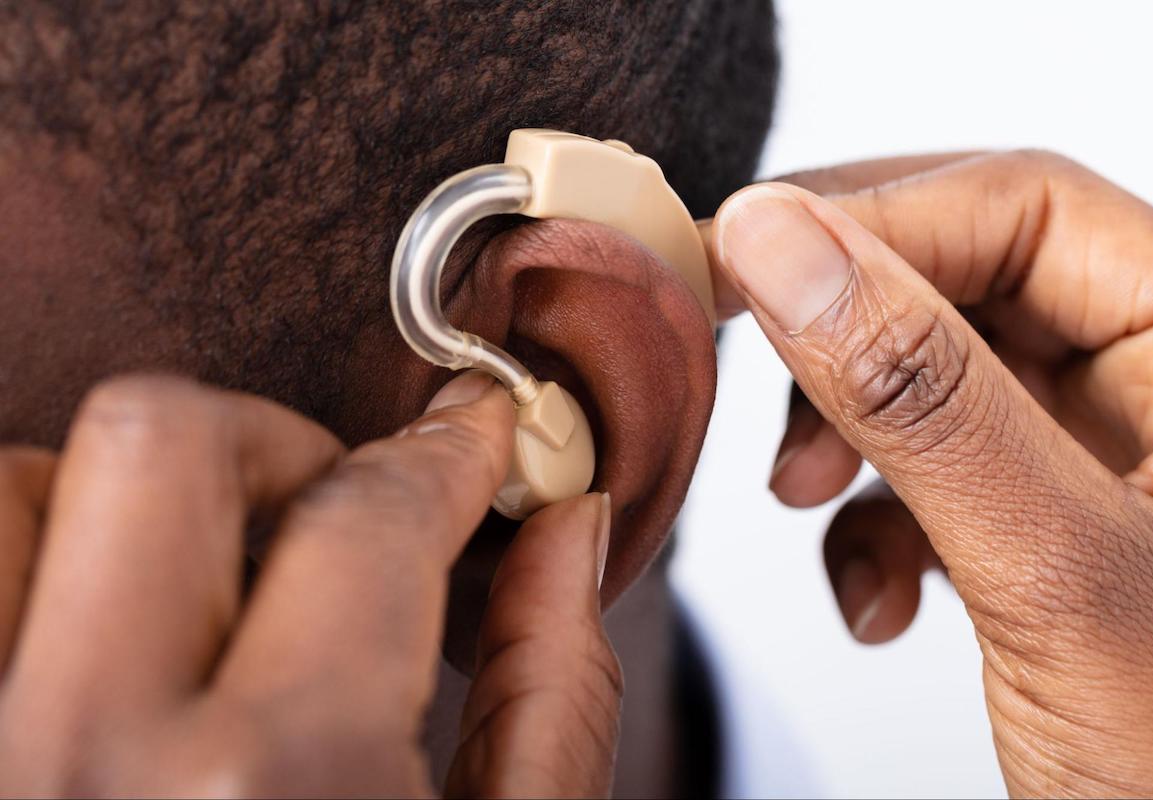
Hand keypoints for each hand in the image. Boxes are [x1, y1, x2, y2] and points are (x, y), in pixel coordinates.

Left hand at [0, 373, 619, 796]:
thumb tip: (563, 528)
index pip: (366, 518)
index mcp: (278, 787)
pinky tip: (113, 626)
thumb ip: (548, 694)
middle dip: (274, 440)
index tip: (467, 435)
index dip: (442, 453)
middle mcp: (90, 758)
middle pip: (160, 436)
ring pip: (15, 486)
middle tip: (329, 504)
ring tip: (202, 576)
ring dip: (120, 498)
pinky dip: (39, 555)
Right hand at [712, 151, 1152, 795]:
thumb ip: (918, 396)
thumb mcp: (1056, 572)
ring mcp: (1100, 454)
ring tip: (798, 499)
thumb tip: (779, 241)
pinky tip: (874, 598)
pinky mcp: (1044, 522)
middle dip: (841, 330)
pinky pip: (927, 467)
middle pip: (965, 276)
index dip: (872, 220)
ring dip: (841, 432)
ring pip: (929, 372)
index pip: (1027, 208)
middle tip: (737, 351)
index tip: (739, 259)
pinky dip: (868, 521)